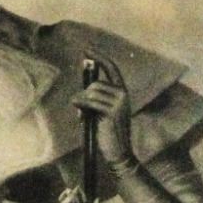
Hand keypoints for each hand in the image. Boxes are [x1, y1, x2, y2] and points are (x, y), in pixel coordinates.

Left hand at [77, 54, 134, 169]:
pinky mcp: (112, 111)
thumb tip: (80, 91)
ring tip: (81, 114)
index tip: (87, 50)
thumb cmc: (106, 133)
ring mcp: (119, 102)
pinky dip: (81, 105)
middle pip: (95, 84)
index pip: (111, 68)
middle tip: (80, 108)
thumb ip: (94, 100)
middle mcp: (123, 94)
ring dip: (80, 102)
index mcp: (122, 92)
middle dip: (83, 95)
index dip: (99, 57)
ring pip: (91, 92)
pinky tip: (79, 113)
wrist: (118, 152)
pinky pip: (90, 102)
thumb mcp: (100, 113)